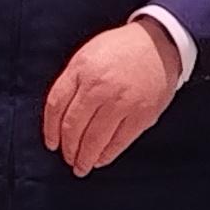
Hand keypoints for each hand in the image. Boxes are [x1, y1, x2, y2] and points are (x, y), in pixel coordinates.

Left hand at [42, 23, 184, 175]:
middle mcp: (99, 87)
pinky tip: (100, 160)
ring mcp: (121, 102)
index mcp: (82, 70)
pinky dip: (106, 156)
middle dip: (67, 148)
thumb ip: (71, 82)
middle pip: (72, 127)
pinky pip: (118, 142)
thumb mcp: (87, 55)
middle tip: (67, 158)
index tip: (52, 143)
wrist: (159, 43)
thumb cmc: (121, 49)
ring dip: (84, 158)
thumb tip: (59, 118)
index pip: (56, 106)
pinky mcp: (141, 115)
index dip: (50, 130)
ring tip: (81, 166)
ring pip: (94, 140)